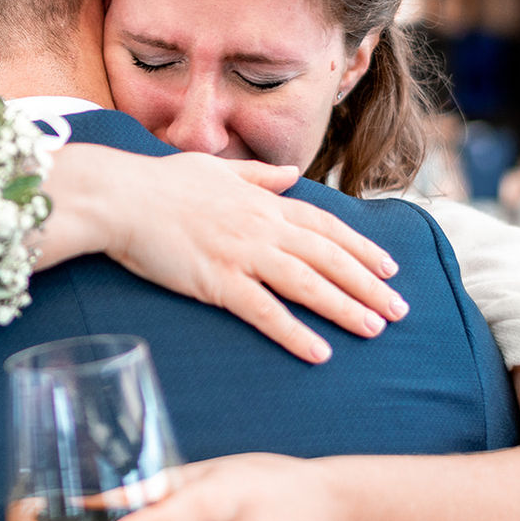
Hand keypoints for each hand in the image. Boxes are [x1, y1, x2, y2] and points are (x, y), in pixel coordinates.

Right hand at [66, 148, 406, 362]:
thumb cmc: (160, 183)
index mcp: (262, 201)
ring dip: (345, 307)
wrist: (118, 197)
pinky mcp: (217, 280)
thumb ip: (257, 175)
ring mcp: (241, 253)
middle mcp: (261, 226)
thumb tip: (291, 174)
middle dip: (368, 284)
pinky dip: (295, 332)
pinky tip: (320, 352)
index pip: (325, 226)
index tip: (389, 268)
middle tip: (400, 309)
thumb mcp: (215, 168)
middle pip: (328, 257)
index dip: (361, 248)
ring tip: (375, 328)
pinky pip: (265, 311)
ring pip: (307, 283)